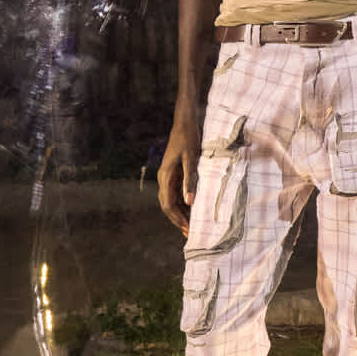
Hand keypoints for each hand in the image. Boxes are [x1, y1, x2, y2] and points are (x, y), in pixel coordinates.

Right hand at [157, 112, 199, 236]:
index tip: (186, 230)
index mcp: (165, 176)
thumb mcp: (191, 159)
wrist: (185, 122)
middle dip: (178, 220)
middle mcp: (164, 178)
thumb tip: (189, 202)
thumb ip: (189, 180)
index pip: (168, 204)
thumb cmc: (188, 138)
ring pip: (171, 200)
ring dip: (180, 213)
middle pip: (168, 205)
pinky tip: (192, 209)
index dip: (177, 219)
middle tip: (190, 233)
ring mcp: (168, 176)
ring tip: (191, 225)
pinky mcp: (174, 173)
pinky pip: (176, 192)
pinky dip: (183, 203)